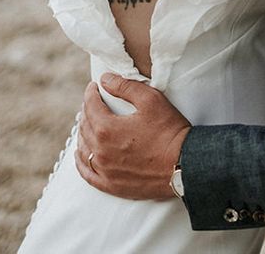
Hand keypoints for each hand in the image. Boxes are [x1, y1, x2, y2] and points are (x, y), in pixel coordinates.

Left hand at [74, 74, 190, 199]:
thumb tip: (105, 79)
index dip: (91, 93)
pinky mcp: (111, 185)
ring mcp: (104, 171)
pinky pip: (87, 173)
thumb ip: (125, 86)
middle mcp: (100, 151)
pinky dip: (81, 161)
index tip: (94, 86)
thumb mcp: (150, 100)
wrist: (184, 164)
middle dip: (87, 110)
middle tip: (93, 102)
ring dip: (83, 133)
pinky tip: (81, 154)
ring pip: (83, 149)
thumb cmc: (168, 130)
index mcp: (107, 129)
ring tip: (88, 123)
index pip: (90, 106)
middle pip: (85, 127)